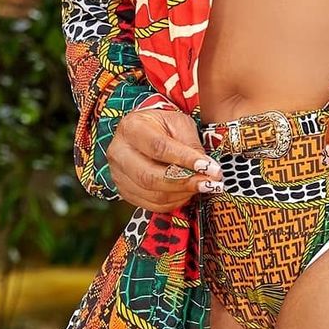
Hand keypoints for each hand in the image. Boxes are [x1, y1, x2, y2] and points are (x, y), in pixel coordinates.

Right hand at [107, 106, 224, 210]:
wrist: (144, 132)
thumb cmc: (162, 125)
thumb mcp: (178, 123)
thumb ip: (190, 144)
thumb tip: (206, 169)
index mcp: (131, 128)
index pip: (159, 148)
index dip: (186, 160)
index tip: (210, 167)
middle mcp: (119, 153)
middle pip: (150, 176)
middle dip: (185, 182)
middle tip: (210, 183)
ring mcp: (119, 175)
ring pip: (152, 194)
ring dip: (183, 194)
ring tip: (203, 186)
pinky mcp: (125, 192)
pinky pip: (152, 205)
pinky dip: (174, 202)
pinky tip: (188, 192)